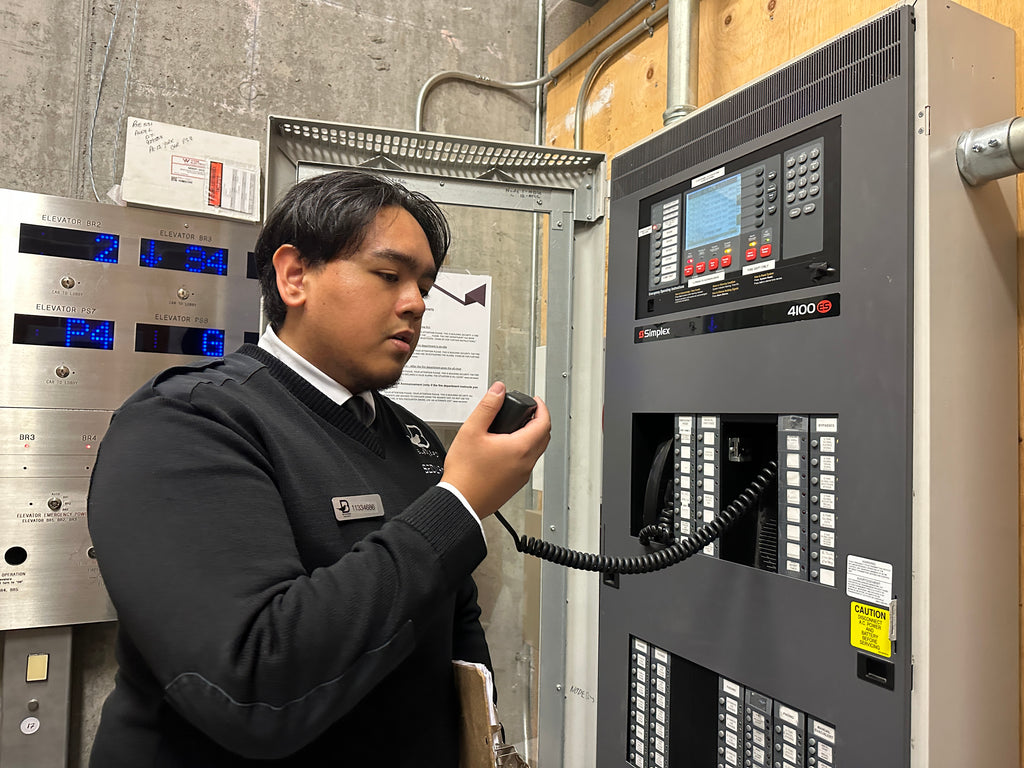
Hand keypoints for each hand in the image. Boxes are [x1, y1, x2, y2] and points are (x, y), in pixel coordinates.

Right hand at [441, 382, 550, 517]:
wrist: (460, 502)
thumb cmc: (465, 472)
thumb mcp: (472, 431)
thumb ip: (488, 407)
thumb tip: (499, 390)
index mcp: (520, 448)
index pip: (544, 423)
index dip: (542, 407)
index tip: (535, 401)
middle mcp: (526, 463)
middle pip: (544, 437)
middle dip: (539, 421)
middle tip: (528, 411)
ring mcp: (522, 476)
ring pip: (536, 451)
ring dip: (532, 436)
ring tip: (515, 427)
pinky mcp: (514, 485)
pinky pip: (526, 463)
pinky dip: (523, 451)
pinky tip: (506, 448)